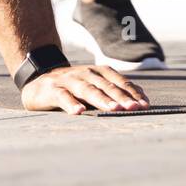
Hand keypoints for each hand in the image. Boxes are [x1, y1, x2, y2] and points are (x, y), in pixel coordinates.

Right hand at [20, 64, 149, 113]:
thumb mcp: (95, 85)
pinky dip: (71, 104)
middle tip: (134, 108)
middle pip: (107, 86)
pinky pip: (64, 97)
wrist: (40, 81)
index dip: (132, 93)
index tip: (145, 105)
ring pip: (89, 90)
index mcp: (100, 72)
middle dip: (122, 98)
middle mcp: (87, 73)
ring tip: (114, 109)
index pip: (120, 82)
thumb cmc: (74, 87)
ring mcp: (70, 80)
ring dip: (102, 100)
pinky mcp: (53, 90)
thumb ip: (115, 90)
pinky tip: (79, 112)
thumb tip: (142, 97)